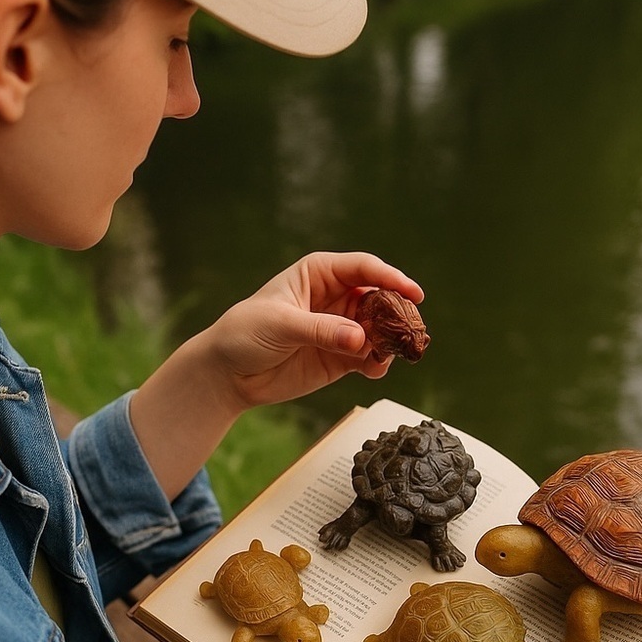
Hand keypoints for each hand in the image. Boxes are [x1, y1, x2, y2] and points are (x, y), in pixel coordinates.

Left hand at [129, 252, 422, 500]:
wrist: (228, 373)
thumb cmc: (245, 333)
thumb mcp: (280, 325)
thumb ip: (321, 330)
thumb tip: (359, 338)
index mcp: (320, 273)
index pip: (363, 268)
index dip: (390, 277)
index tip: (412, 293)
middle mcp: (336, 297)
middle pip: (379, 298)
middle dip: (396, 312)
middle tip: (408, 329)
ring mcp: (341, 328)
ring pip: (379, 329)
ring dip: (390, 340)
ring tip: (390, 352)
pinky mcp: (342, 358)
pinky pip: (370, 358)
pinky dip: (379, 363)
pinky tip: (376, 369)